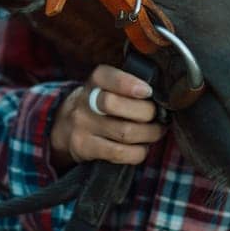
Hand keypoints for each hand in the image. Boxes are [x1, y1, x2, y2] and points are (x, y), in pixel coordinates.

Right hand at [49, 63, 167, 172]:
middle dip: (146, 113)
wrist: (66, 126)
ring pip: (123, 132)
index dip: (129, 84)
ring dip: (148, 134)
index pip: (109, 77)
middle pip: (116, 105)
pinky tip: (141, 148)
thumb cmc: (101, 104)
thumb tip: (162, 97)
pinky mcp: (84, 147)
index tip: (147, 91)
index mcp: (96, 80)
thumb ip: (130, 85)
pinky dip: (137, 152)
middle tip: (159, 117)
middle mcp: (86, 101)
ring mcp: (83, 125)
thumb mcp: (109, 86)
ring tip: (155, 132)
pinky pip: (118, 153)